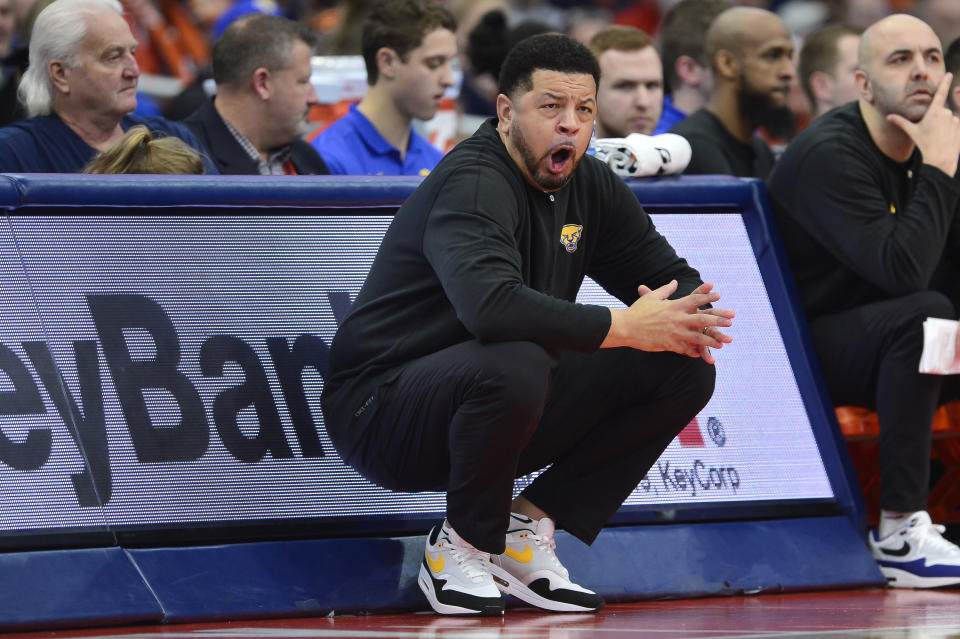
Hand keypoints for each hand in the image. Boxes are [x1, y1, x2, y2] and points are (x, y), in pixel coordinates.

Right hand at [603, 280, 733, 362]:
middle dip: (719, 320)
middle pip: (703, 319)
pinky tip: (700, 353)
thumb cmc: (637, 311)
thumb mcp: (652, 297)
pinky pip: (685, 349)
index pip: (696, 299)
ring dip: (712, 340)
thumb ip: (666, 290)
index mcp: (674, 306)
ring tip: (723, 343)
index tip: (719, 295)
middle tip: (731, 321)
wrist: (625, 327)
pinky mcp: (669, 344)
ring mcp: (674, 333)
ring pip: (698, 337)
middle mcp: (677, 319)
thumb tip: (675, 282)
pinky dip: (693, 351)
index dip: (708, 296)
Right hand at [887, 72, 959, 176]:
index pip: (941, 93)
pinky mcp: (959, 126)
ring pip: (948, 117)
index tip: (949, 74)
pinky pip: (954, 123)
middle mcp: (946, 113)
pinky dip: (950, 128)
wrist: (939, 158)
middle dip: (936, 117)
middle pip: (941, 110)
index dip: (945, 82)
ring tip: (937, 135)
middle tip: (930, 130)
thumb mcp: (912, 132)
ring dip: (943, 123)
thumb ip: (901, 122)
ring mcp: (954, 119)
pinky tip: (945, 137)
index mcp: (934, 112)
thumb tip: (888, 117)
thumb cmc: (925, 144)